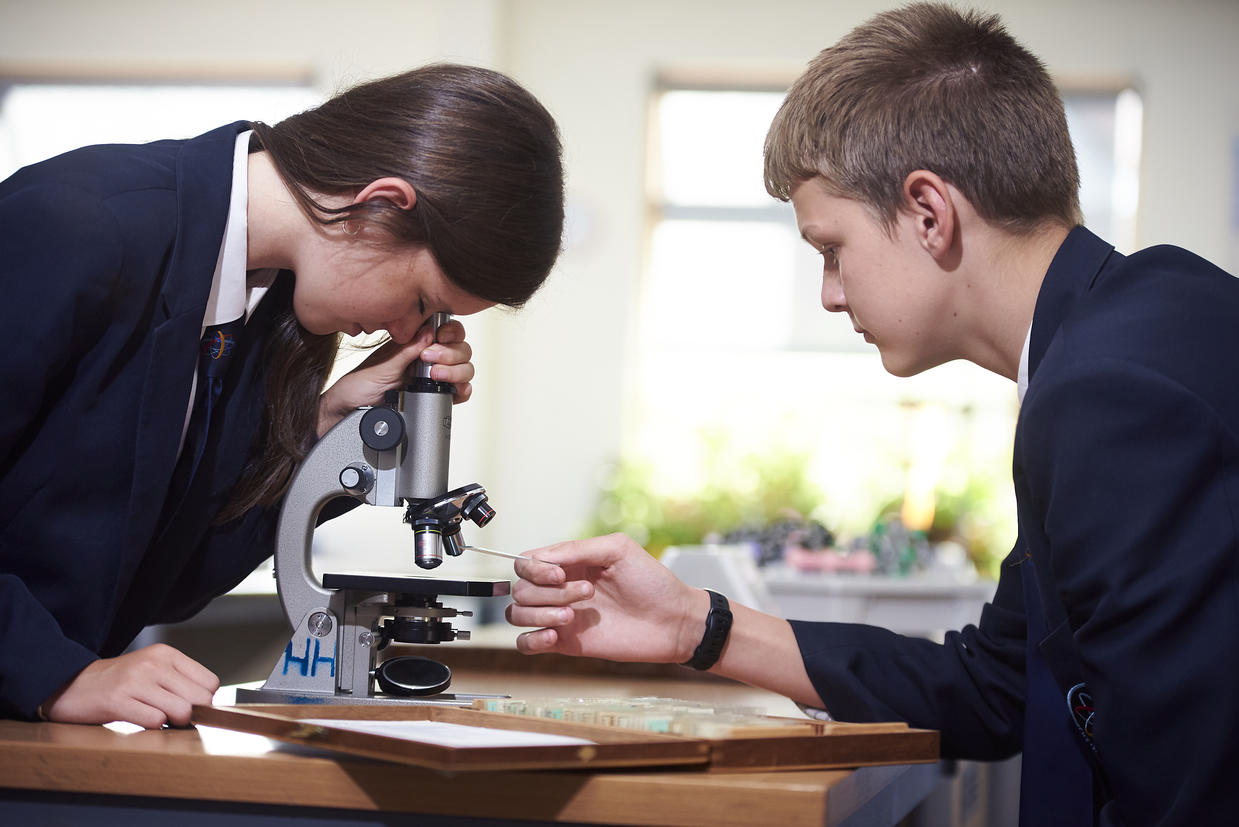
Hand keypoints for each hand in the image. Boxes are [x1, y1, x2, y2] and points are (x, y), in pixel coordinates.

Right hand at [41, 644, 219, 728]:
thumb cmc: (118, 682)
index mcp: (166, 654)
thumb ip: (180, 681)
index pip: (210, 683)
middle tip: (171, 716)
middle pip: (200, 699)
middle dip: (190, 714)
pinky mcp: (117, 700)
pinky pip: (154, 721)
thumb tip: (209, 705)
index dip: (203, 700)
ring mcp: (135, 681)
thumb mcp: (152, 670)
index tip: (188, 705)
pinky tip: (138, 719)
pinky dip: (151, 727)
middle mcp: (153, 663)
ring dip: (171, 722)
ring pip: (181, 711)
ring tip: (155, 716)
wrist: (71, 685)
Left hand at [318, 318, 474, 436]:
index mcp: (415, 342)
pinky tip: (451, 390)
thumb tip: (430, 332)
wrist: (350, 412)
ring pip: (465, 368)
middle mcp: (428, 358)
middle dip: (451, 353)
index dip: (450, 332)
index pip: (446, 329)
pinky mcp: (436, 396)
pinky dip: (462, 389)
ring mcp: (434, 377)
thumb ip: (408, 350)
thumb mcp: (383, 364)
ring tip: (435, 376)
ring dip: (456, 371)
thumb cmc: (359, 386)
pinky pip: (460, 391)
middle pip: (461, 348)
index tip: (440, 338)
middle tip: (429, 359)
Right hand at [506, 533, 708, 663]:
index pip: (526, 562)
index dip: (534, 568)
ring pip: (517, 614)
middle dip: (547, 592)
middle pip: (521, 588)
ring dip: (539, 615)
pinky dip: (531, 639)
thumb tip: (542, 557)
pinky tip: (554, 636)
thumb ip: (578, 548)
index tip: (559, 574)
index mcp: (570, 563)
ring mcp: (560, 616)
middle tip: (586, 595)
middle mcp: (560, 588)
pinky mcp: (565, 643)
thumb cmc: (652, 582)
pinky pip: (525, 644)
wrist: (672, 621)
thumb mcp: (618, 549)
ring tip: (572, 617)